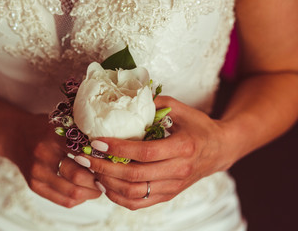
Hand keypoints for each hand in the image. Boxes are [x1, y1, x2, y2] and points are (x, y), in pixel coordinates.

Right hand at [0, 113, 101, 207]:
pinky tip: (85, 192)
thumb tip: (110, 147)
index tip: (112, 161)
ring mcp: (37, 173)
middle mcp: (43, 155)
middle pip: (78, 176)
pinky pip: (63, 200)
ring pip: (72, 192)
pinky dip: (79, 199)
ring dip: (91, 193)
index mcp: (53, 135)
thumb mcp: (60, 123)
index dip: (101, 159)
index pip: (83, 151)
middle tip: (108, 177)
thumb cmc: (43, 128)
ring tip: (100, 187)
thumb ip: (81, 133)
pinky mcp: (34, 185)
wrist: (14, 135)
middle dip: (98, 180)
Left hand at [73, 96, 233, 209]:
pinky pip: (139, 203)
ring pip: (134, 193)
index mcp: (183, 147)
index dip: (118, 148)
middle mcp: (179, 171)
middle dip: (104, 167)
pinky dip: (118, 196)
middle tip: (85, 157)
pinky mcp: (168, 195)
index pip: (145, 152)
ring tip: (92, 170)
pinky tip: (105, 184)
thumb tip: (124, 101)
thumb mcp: (181, 109)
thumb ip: (155, 103)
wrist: (219, 149)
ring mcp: (173, 186)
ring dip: (108, 183)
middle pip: (135, 176)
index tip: (97, 142)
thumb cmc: (198, 126)